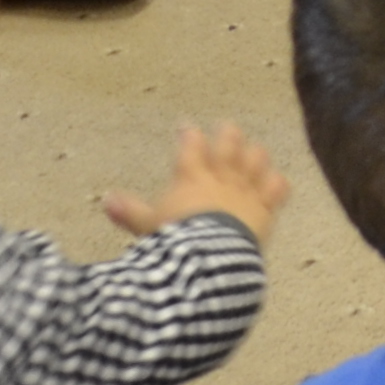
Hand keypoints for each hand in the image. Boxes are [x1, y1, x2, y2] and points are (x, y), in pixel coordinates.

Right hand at [106, 123, 288, 243]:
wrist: (209, 257)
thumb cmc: (175, 241)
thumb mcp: (147, 225)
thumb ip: (129, 212)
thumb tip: (106, 201)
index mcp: (191, 176)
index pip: (190, 143)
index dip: (189, 133)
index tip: (186, 127)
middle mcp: (221, 176)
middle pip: (228, 142)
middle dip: (227, 133)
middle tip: (225, 128)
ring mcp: (246, 189)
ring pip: (256, 158)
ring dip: (255, 153)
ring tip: (253, 150)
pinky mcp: (265, 207)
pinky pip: (278, 187)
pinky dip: (278, 183)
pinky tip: (277, 181)